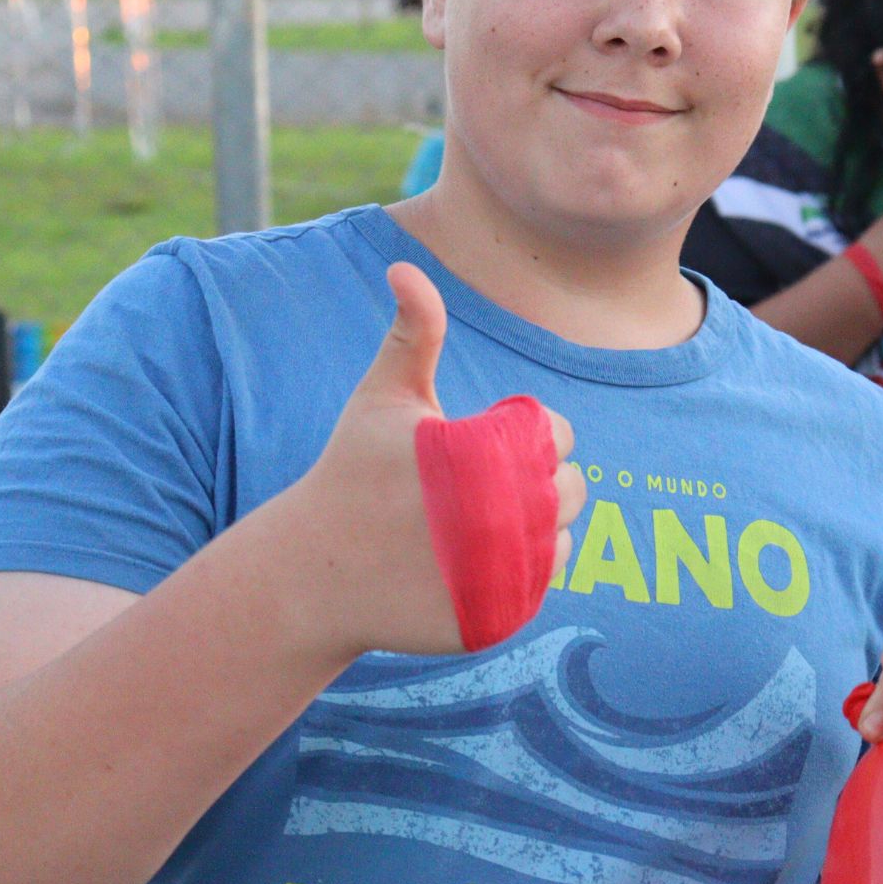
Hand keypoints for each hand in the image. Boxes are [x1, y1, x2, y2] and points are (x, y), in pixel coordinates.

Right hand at [296, 262, 583, 655]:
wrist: (312, 574)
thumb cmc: (349, 473)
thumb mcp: (379, 397)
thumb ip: (411, 331)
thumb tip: (405, 266)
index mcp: (482, 451)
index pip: (555, 435)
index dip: (522, 437)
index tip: (472, 447)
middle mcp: (498, 515)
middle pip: (570, 489)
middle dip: (532, 483)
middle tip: (470, 491)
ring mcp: (498, 572)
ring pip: (563, 536)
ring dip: (533, 526)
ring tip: (472, 522)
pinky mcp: (496, 617)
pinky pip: (543, 581)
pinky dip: (521, 568)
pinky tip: (470, 558)